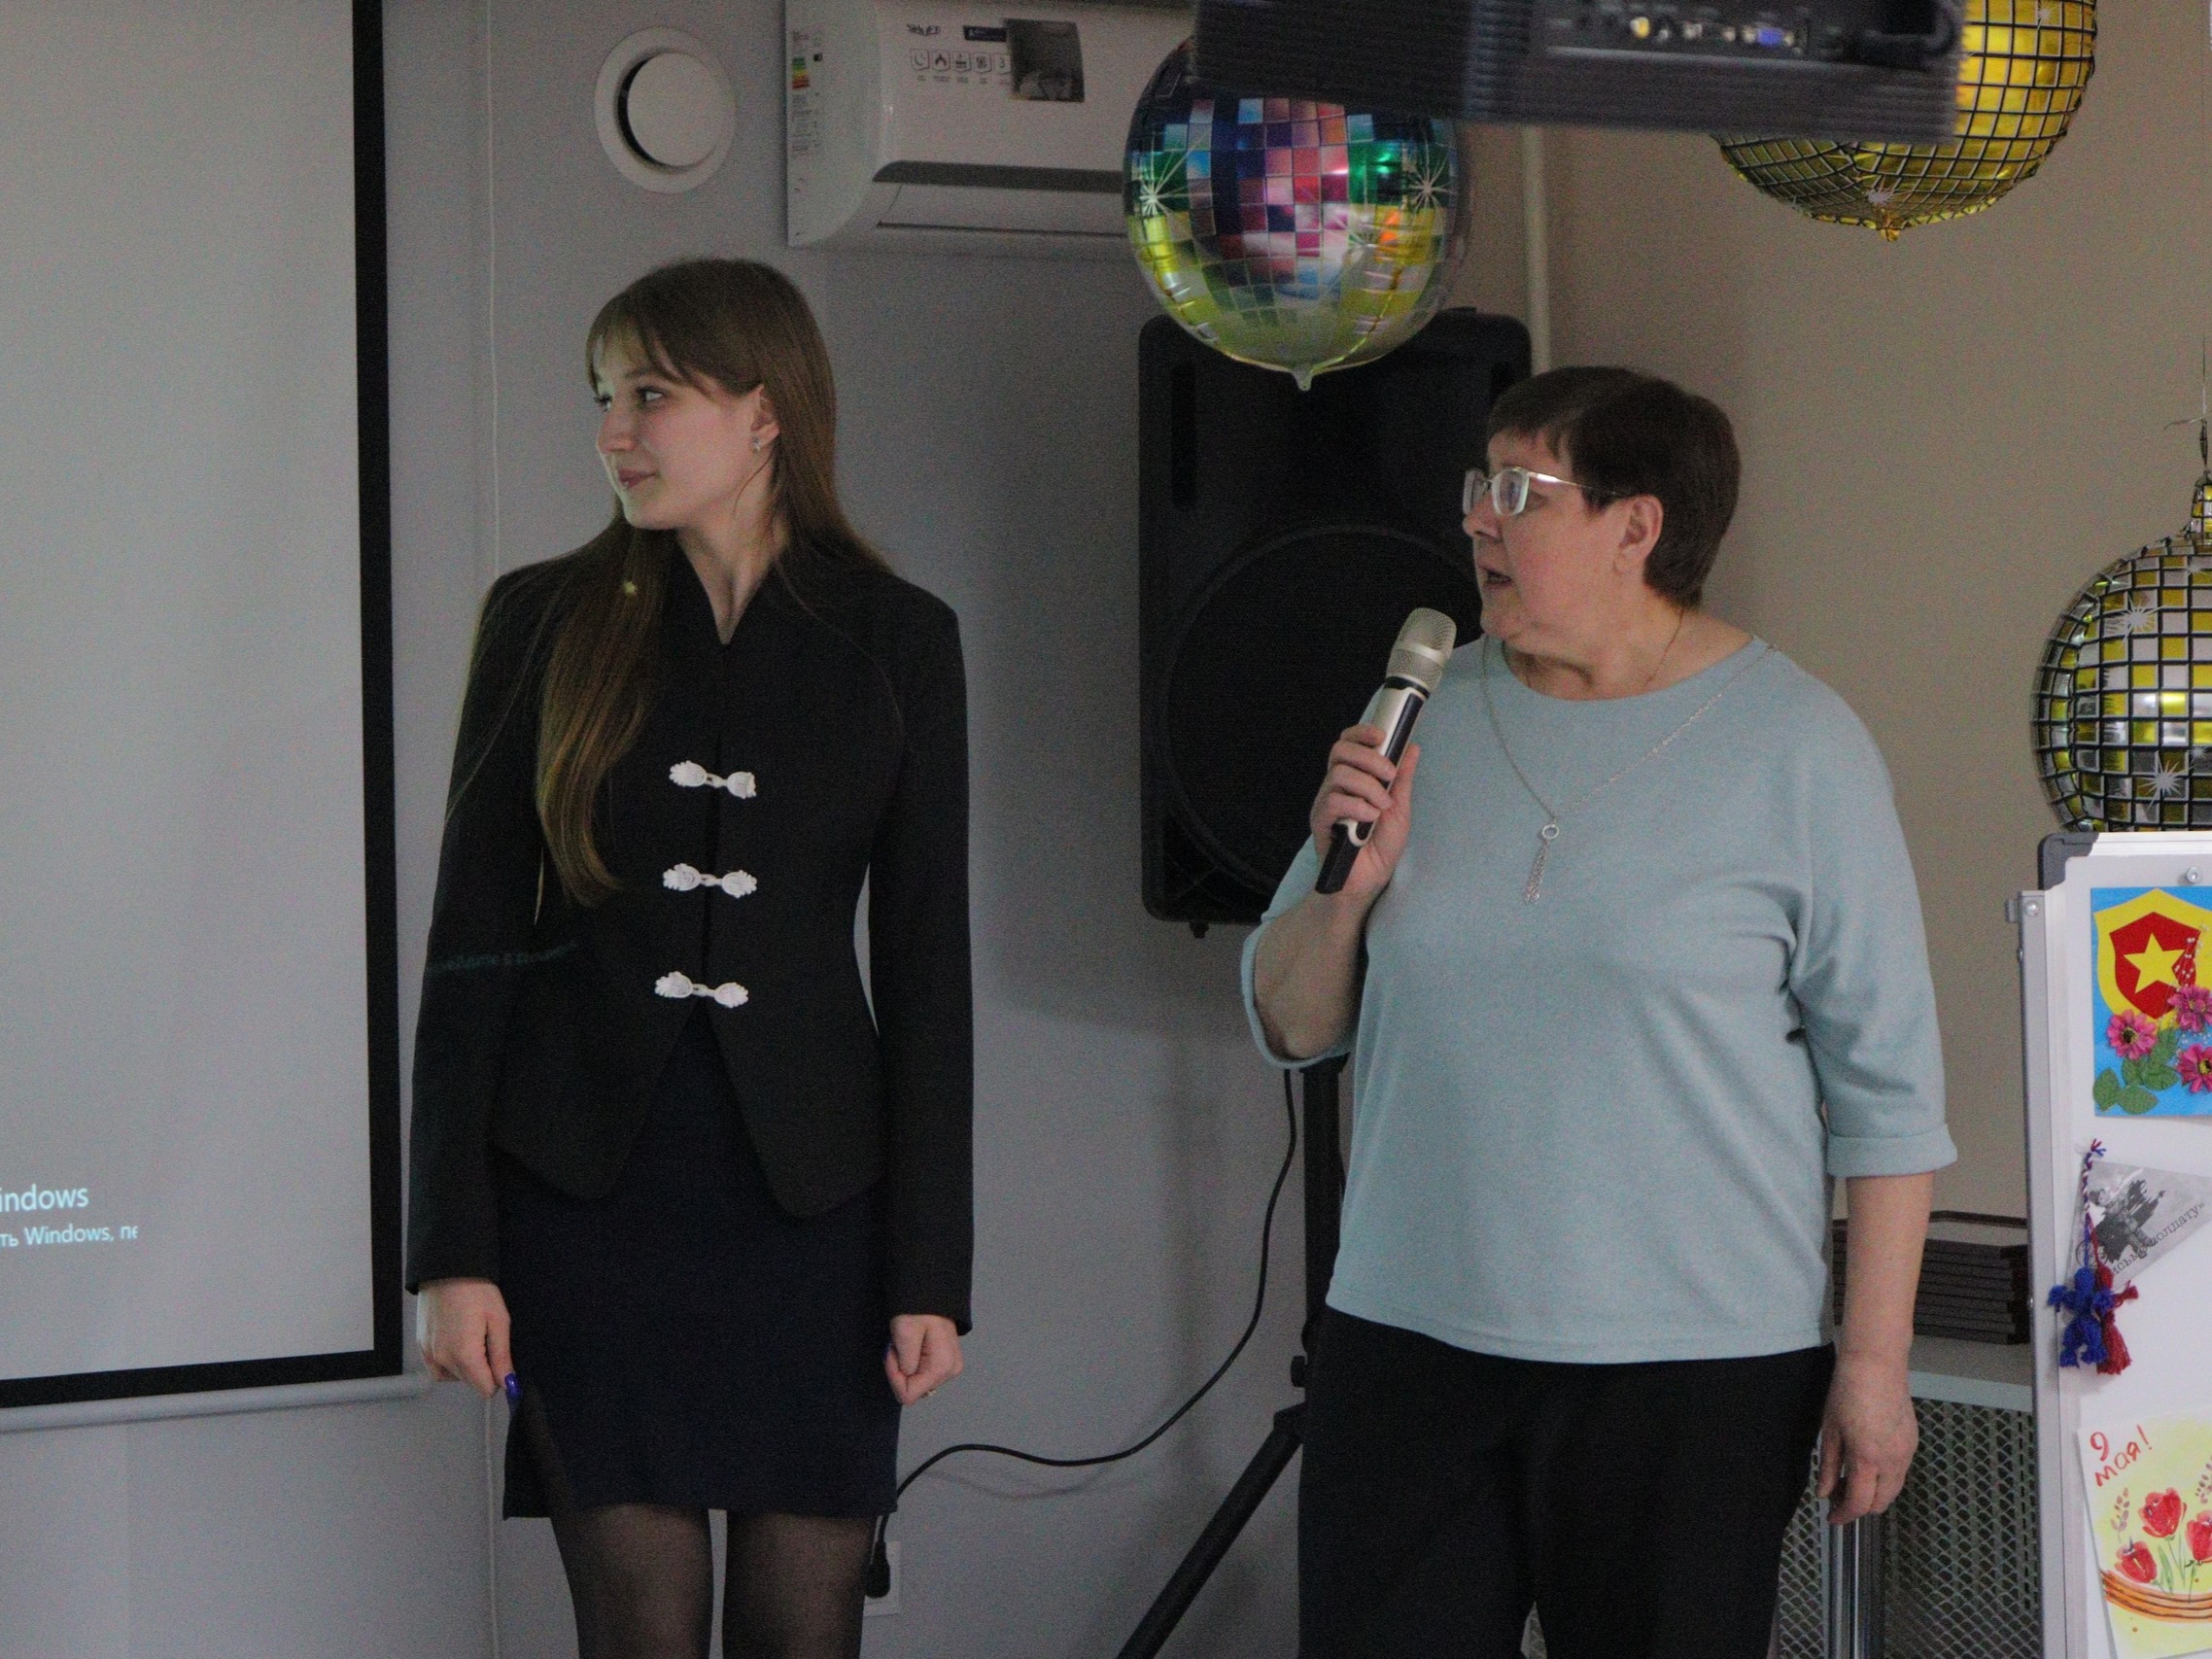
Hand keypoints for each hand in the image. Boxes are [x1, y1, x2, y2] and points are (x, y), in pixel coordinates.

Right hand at [416, 1277, 514, 1399]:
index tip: (503, 1363)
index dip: (499, 1379)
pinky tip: (458, 1346)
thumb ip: (501, 1356)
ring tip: (473, 1341)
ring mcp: (429, 1354)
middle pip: (470, 1383)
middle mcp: (443, 1359)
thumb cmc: (477, 1291)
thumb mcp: (498, 1320)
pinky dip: (449, 1365)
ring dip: (466, 1369)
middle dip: (483, 1371)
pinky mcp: (421, 1346)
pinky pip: (437, 1370)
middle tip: (488, 1341)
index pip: (485, 1388)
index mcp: (465, 1354)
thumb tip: (507, 1382)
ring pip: (453, 1378)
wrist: (446, 1269)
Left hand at [885, 1313, 962, 1405]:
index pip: (908, 1395)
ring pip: (916, 1382)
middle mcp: (950, 1372)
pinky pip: (921, 1373)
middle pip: (913, 1389)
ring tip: (905, 1342)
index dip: (894, 1375)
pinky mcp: (945, 1362)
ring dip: (904, 1365)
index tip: (894, 1352)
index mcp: (942, 1368)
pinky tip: (912, 1344)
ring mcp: (949, 1368)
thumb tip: (907, 1381)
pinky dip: (911, 1361)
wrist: (930, 1291)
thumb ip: (905, 1365)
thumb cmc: (916, 1309)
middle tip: (899, 1345)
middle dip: (899, 1370)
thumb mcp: (905, 1334)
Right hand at [1307, 726, 1421, 900]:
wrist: (1368, 882)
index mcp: (1353, 779)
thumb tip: (1411, 747)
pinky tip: (1369, 819)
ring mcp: (1325, 802)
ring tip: (1382, 806)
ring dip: (1368, 786)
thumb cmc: (1381, 848)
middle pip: (1340, 750)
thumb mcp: (1399, 808)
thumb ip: (1402, 778)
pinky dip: (1357, 805)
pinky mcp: (1319, 821)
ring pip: (1339, 774)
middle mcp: (1335, 786)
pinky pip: (1333, 800)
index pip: (1347, 743)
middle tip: (1389, 775)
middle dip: (1369, 757)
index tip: (1382, 736)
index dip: (1361, 733)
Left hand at [1817, 1353, 1918, 1523]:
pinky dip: (1885, 1479)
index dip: (1844, 1515)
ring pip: (1894, 1490)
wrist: (1877, 1365)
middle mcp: (1892, 1461)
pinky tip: (1867, 1465)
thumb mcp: (1830, 1430)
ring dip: (1874, 1494)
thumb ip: (1829, 1466)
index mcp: (1867, 1459)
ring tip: (1850, 1480)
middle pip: (1881, 1503)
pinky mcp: (1913, 1443)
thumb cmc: (1847, 1392)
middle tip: (1838, 1497)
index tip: (1832, 1518)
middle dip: (1860, 1507)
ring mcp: (1907, 1453)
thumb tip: (1825, 1493)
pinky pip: (1900, 1472)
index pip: (1859, 1503)